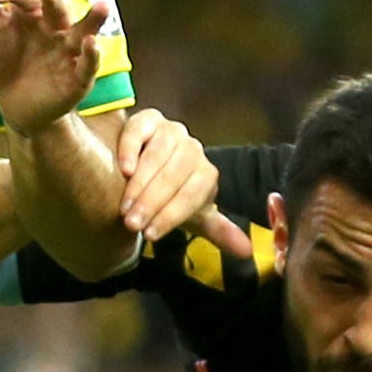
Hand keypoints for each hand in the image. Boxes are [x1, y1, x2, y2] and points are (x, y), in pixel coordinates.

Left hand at [0, 0, 116, 137]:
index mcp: (31, 11)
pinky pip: (88, 64)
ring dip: (93, 18)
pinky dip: (92, 54)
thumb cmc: (1, 61)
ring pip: (84, 30)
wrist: (14, 103)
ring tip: (103, 6)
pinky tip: (91, 44)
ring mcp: (68, 50)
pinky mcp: (78, 77)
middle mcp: (54, 26)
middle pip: (57, 7)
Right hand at [113, 109, 235, 255]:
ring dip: (140, 182)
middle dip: (152, 202)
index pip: (192, 195)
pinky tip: (124, 169)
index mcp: (206, 173)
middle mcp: (192, 149)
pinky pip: (139, 130)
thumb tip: (247, 252)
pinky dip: (131, 149)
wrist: (147, 166)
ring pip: (158, 153)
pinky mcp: (146, 120)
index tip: (149, 235)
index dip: (170, 216)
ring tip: (124, 205)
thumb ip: (218, 231)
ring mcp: (170, 131)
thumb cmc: (172, 195)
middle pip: (175, 174)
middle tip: (132, 223)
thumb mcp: (194, 215)